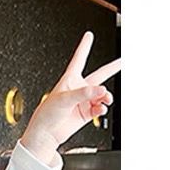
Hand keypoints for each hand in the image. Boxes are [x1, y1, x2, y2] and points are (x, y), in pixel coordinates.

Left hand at [22, 31, 121, 158]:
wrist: (46, 133)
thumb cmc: (47, 114)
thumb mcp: (64, 99)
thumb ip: (84, 94)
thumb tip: (101, 90)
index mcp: (69, 80)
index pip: (79, 59)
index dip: (84, 46)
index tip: (88, 35)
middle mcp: (78, 89)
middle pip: (99, 75)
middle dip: (113, 68)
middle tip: (123, 60)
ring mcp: (83, 101)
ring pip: (102, 94)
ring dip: (106, 97)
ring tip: (104, 100)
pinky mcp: (86, 113)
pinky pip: (100, 108)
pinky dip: (102, 108)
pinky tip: (99, 110)